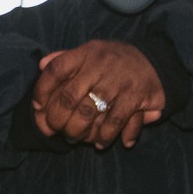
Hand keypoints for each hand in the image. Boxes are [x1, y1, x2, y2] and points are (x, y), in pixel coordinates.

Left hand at [32, 40, 164, 148]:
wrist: (155, 59)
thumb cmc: (113, 59)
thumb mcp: (90, 50)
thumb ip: (66, 58)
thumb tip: (41, 64)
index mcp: (86, 53)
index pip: (56, 70)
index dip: (42, 89)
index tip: (37, 106)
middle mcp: (100, 65)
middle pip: (68, 97)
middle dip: (57, 119)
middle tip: (56, 130)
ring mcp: (117, 82)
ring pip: (89, 113)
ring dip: (78, 131)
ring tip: (74, 139)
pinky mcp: (135, 96)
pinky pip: (115, 121)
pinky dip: (106, 136)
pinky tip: (100, 143)